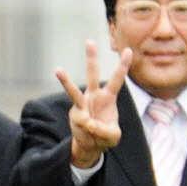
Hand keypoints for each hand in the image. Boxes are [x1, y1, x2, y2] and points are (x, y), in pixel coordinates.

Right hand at [57, 41, 132, 168]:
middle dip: (91, 58)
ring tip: (58, 69)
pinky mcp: (75, 115)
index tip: (128, 50)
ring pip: (74, 91)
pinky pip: (83, 120)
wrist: (90, 145)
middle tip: (90, 41)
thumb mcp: (113, 136)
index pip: (118, 79)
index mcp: (108, 98)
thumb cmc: (104, 136)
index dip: (123, 65)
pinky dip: (89, 127)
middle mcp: (94, 97)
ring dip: (65, 81)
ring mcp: (82, 104)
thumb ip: (106, 131)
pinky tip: (91, 130)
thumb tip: (89, 123)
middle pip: (93, 74)